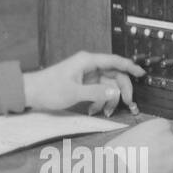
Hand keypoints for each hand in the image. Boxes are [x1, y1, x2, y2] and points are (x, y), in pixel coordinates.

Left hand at [23, 51, 142, 116]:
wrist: (30, 92)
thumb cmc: (48, 89)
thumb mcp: (74, 93)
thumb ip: (97, 92)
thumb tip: (116, 91)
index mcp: (87, 61)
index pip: (115, 61)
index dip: (130, 67)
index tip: (142, 74)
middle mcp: (89, 66)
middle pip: (114, 75)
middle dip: (122, 90)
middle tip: (128, 104)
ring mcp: (86, 75)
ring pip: (108, 85)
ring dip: (109, 99)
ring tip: (106, 112)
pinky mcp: (83, 84)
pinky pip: (99, 91)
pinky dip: (99, 101)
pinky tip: (95, 110)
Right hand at [106, 117, 172, 172]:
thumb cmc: (115, 156)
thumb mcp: (130, 136)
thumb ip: (146, 138)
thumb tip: (149, 145)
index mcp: (162, 127)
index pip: (172, 134)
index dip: (164, 144)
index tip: (159, 150)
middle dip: (166, 157)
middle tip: (152, 164)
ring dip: (164, 171)